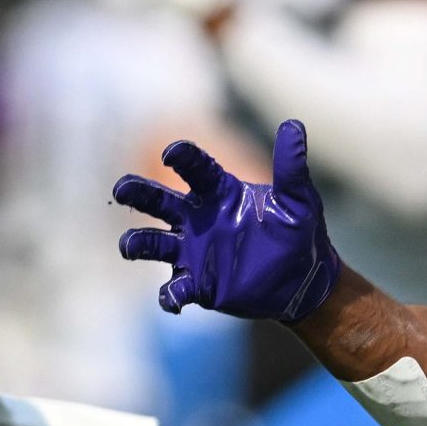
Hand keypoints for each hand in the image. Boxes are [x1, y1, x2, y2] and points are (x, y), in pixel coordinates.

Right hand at [115, 120, 339, 321]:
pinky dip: (169, 294)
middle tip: (122, 190)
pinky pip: (173, 289)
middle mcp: (199, 219)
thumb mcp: (299, 199)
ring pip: (153, 243)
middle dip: (138, 193)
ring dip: (138, 243)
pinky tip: (173, 299)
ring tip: (131, 245)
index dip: (183, 158)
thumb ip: (291, 167)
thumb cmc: (299, 232)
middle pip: (158, 201)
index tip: (172, 153)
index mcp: (220, 193)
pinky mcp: (198, 284)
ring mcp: (193, 251)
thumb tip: (293, 126)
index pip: (195, 169)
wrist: (304, 279)